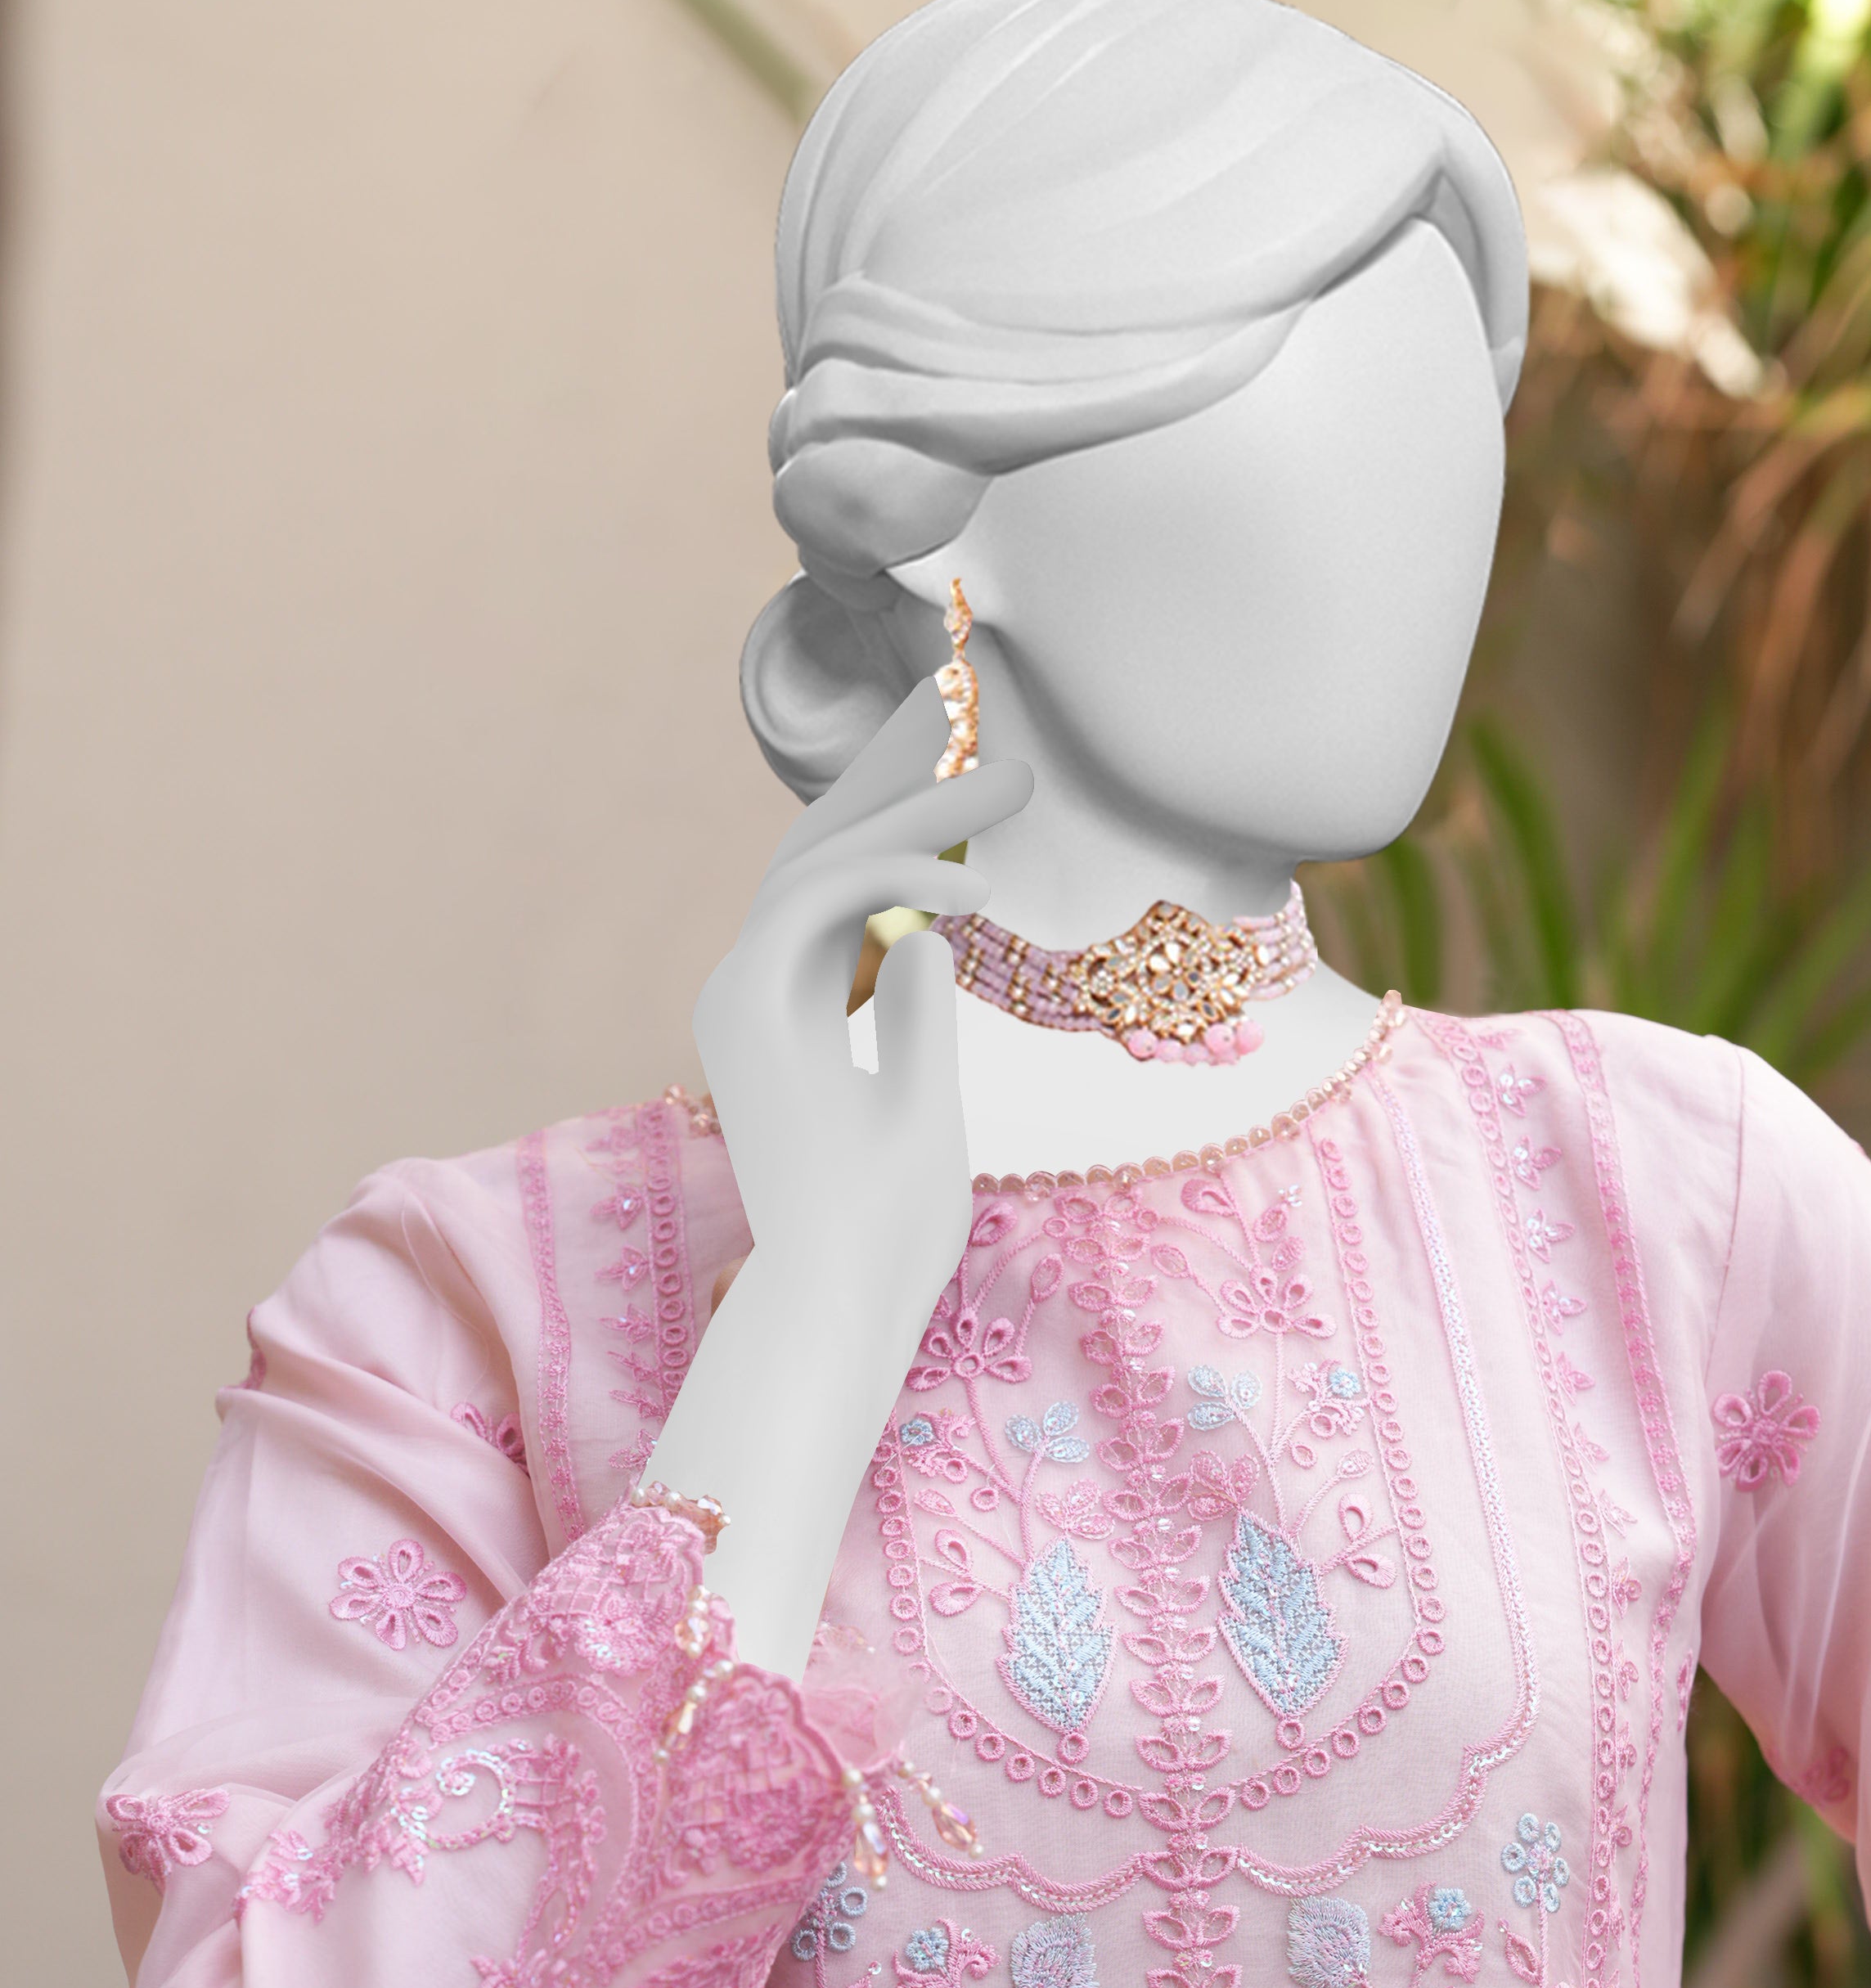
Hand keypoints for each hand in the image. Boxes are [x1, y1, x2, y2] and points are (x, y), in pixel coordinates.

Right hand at [641, 685, 1032, 1677]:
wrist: (848, 1298)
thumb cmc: (888, 1230)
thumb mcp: (924, 1101)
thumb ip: (913, 1019)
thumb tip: (925, 943)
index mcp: (786, 1005)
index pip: (842, 877)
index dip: (897, 800)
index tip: (959, 743)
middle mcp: (750, 985)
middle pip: (820, 837)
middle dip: (896, 759)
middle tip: (967, 690)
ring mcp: (741, 992)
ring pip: (823, 854)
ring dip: (920, 804)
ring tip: (1013, 772)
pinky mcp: (749, 1006)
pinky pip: (824, 900)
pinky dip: (899, 876)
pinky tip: (977, 886)